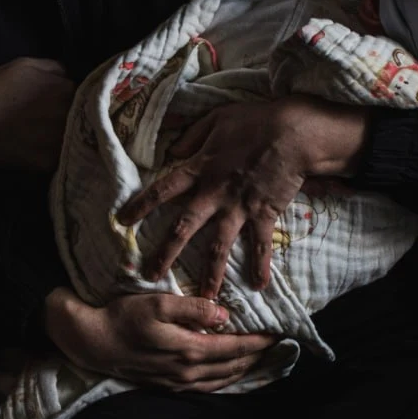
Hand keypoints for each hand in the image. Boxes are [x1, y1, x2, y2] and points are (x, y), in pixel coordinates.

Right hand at [0, 57, 74, 170]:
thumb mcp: (26, 64)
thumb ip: (56, 69)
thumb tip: (70, 78)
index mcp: (67, 89)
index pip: (84, 94)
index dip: (73, 98)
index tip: (60, 102)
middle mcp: (68, 115)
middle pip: (81, 118)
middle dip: (69, 118)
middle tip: (49, 119)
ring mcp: (59, 141)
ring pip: (72, 139)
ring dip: (64, 138)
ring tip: (42, 135)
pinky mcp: (47, 163)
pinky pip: (59, 158)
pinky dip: (51, 155)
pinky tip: (35, 149)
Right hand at [43, 287, 276, 391]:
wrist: (93, 343)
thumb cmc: (123, 317)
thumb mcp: (158, 303)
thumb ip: (193, 308)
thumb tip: (224, 315)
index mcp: (190, 349)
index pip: (235, 347)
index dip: (258, 341)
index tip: (278, 333)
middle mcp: (188, 371)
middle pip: (233, 367)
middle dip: (257, 357)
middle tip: (277, 347)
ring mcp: (178, 382)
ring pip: (222, 380)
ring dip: (244, 371)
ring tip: (260, 361)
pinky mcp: (168, 386)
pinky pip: (206, 387)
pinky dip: (224, 381)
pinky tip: (228, 375)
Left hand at [117, 95, 368, 297]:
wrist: (294, 132)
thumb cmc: (255, 121)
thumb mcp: (216, 120)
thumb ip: (191, 137)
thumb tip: (172, 151)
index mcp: (200, 169)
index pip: (163, 190)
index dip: (141, 205)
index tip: (122, 220)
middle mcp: (215, 194)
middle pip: (184, 228)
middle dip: (166, 253)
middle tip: (150, 275)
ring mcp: (240, 207)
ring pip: (220, 246)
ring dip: (211, 273)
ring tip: (205, 298)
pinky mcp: (264, 214)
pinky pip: (261, 244)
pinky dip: (260, 265)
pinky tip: (259, 285)